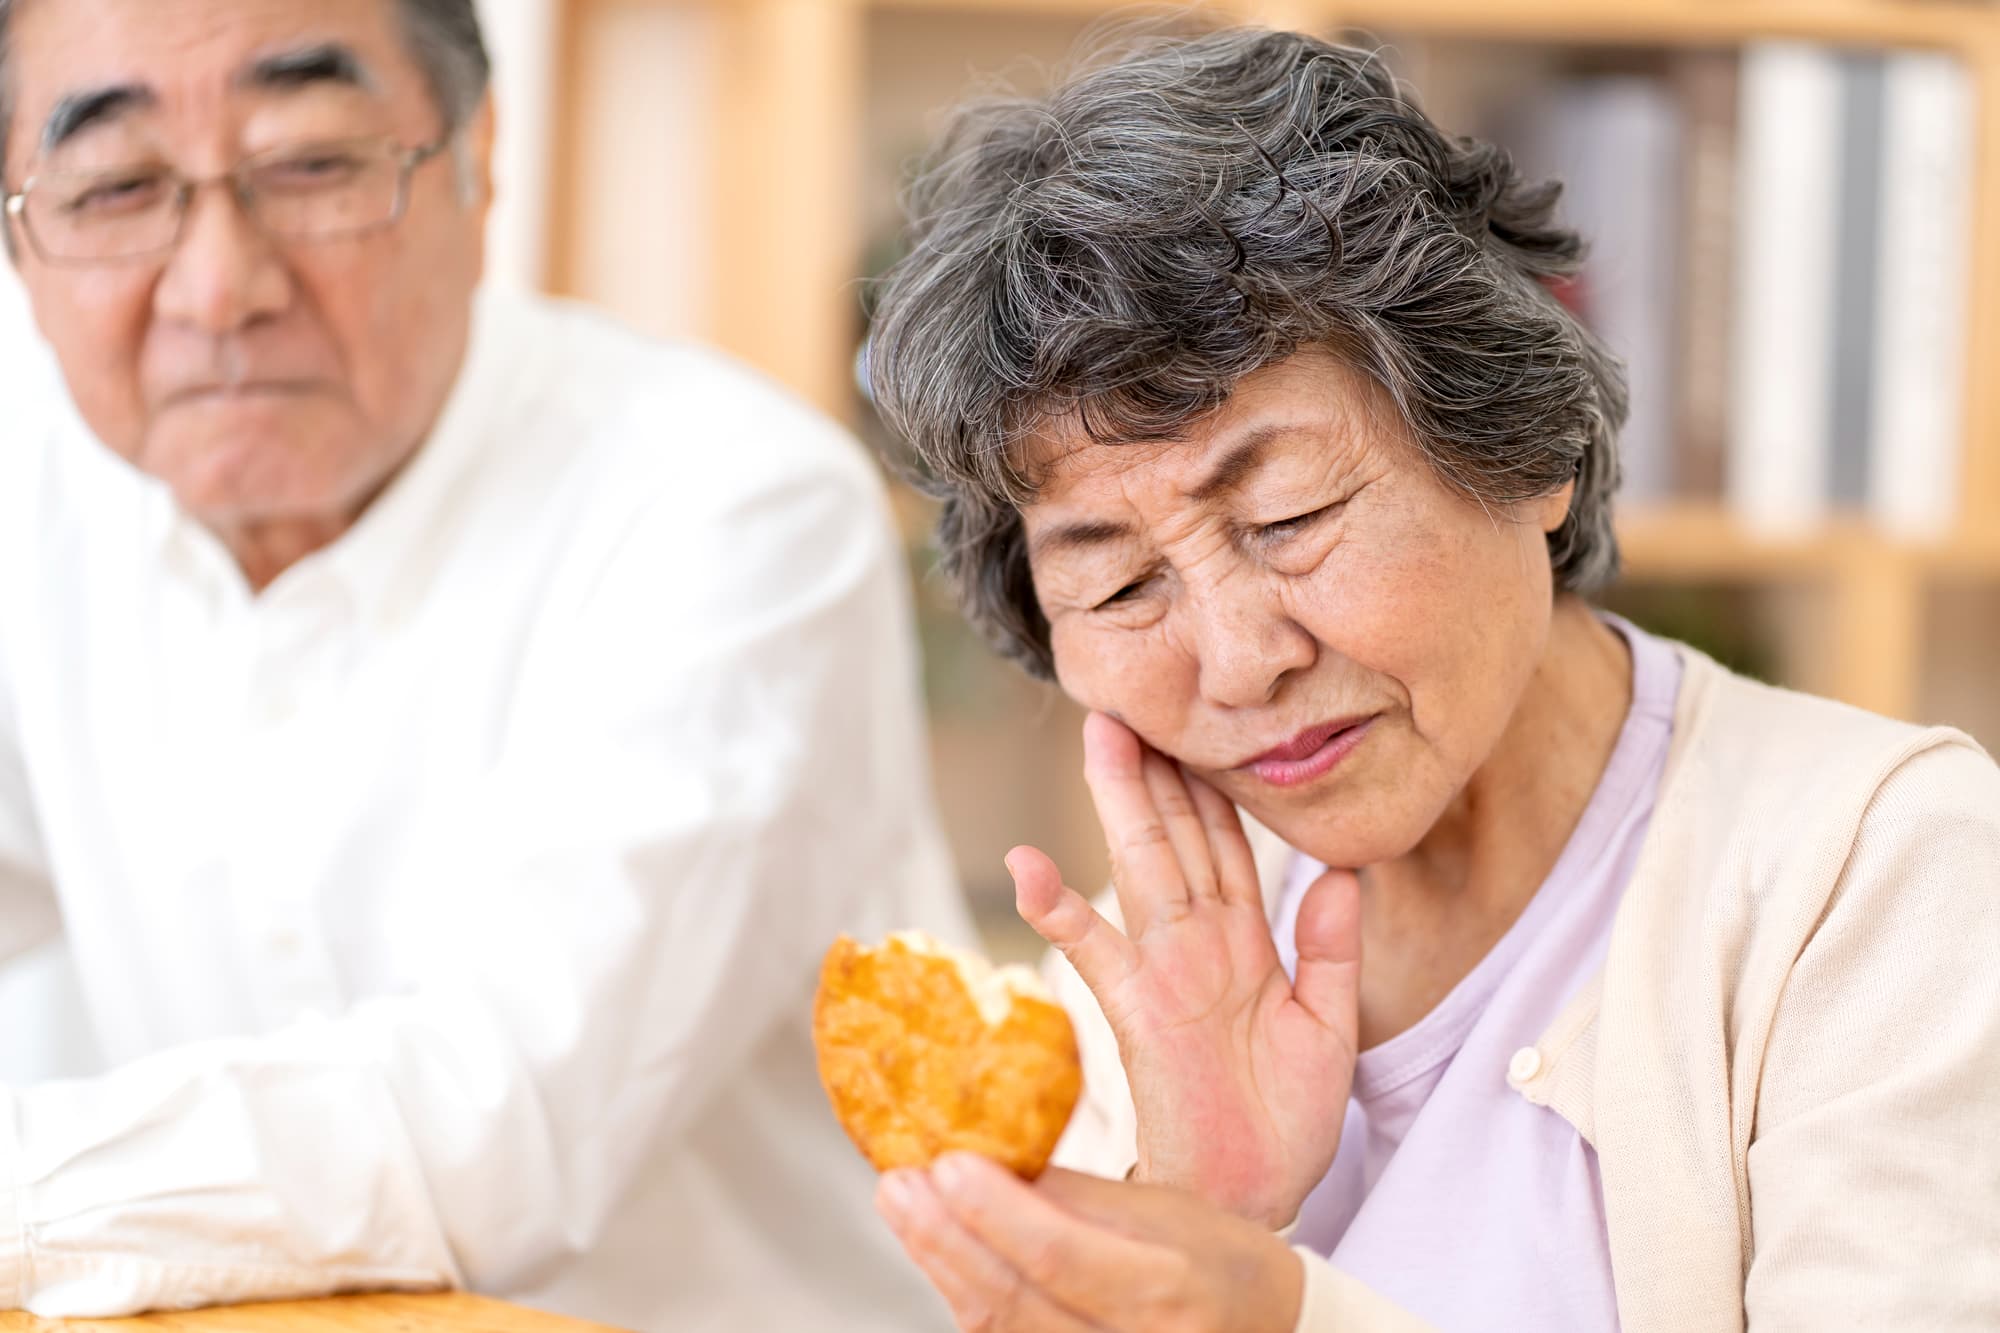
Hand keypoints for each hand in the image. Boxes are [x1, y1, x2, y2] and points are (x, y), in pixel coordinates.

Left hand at [877, 1153, 1302, 1332]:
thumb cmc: (1222, 1265)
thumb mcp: (1169, 1211)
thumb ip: (1079, 1195)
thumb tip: (994, 1157)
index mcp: (1168, 1292)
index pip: (1061, 1255)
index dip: (994, 1211)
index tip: (947, 1164)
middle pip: (1014, 1300)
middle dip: (944, 1238)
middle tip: (898, 1183)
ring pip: (999, 1329)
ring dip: (942, 1264)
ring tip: (904, 1206)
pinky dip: (966, 1296)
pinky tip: (940, 1252)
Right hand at [1009, 712, 1360, 1226]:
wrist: (1257, 1197)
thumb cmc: (1285, 1124)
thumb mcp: (1330, 1028)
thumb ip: (1331, 951)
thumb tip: (1345, 875)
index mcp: (1245, 946)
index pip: (1228, 846)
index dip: (1215, 786)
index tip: (1201, 726)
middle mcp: (1199, 946)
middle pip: (1176, 837)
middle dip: (1156, 769)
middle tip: (1133, 702)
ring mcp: (1165, 971)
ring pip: (1143, 867)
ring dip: (1120, 804)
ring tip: (1100, 738)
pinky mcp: (1137, 1009)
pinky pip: (1094, 950)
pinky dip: (1058, 909)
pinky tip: (1027, 865)